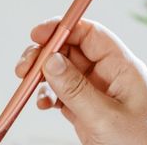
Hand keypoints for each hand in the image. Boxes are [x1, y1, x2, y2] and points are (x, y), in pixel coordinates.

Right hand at [15, 18, 146, 144]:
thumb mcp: (107, 117)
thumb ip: (76, 88)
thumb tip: (51, 60)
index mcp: (122, 67)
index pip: (89, 34)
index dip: (63, 29)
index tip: (38, 34)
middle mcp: (108, 76)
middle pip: (70, 50)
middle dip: (45, 54)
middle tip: (25, 66)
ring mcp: (96, 94)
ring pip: (62, 72)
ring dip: (41, 75)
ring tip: (26, 84)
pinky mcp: (86, 112)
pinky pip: (61, 94)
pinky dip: (47, 95)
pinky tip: (43, 104)